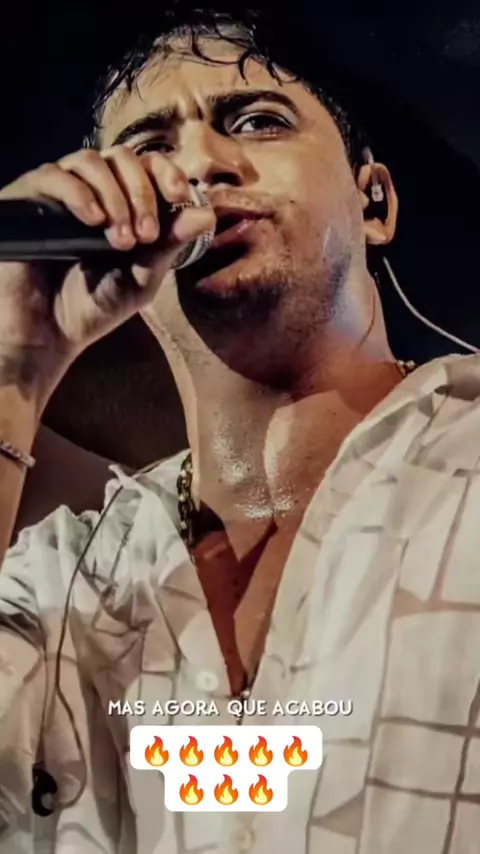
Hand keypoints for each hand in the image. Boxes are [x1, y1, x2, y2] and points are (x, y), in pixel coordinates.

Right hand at [0, 146, 214, 408]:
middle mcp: (92, 188)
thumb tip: (207, 214)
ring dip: (114, 196)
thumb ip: (170, 245)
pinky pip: (54, 175)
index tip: (179, 196)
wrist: (49, 333)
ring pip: (91, 161)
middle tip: (146, 235)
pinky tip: (93, 220)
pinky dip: (79, 193)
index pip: (149, 165)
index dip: (168, 173)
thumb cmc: (96, 305)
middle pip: (124, 157)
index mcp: (124, 202)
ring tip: (120, 240)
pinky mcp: (29, 198)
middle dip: (142, 193)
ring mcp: (60, 190)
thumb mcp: (142, 277)